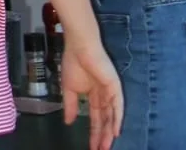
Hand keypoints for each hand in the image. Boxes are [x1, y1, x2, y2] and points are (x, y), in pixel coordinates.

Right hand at [60, 26, 123, 149]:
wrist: (79, 47)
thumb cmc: (73, 63)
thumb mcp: (68, 89)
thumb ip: (70, 106)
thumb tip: (67, 122)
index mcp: (93, 95)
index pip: (95, 118)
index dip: (93, 133)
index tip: (91, 147)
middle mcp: (104, 96)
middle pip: (105, 121)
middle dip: (102, 137)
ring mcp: (110, 92)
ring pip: (112, 116)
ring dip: (109, 132)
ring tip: (106, 146)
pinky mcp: (115, 87)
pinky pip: (118, 106)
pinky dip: (117, 119)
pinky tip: (116, 131)